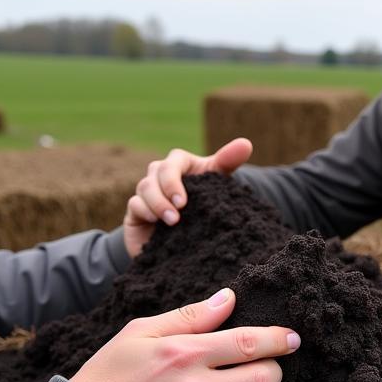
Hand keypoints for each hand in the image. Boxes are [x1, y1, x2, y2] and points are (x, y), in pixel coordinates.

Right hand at [70, 287, 298, 381]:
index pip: (250, 342)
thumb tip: (229, 298)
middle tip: (260, 370)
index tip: (292, 339)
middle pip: (265, 379)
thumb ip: (189, 316)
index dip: (279, 339)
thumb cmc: (107, 377)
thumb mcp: (139, 333)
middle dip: (271, 371)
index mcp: (184, 353)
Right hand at [122, 137, 253, 256]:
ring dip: (157, 203)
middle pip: (156, 170)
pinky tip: (156, 222)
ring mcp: (147, 192)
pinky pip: (135, 204)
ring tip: (172, 221)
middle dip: (167, 189)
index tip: (184, 200)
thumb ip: (228, 163)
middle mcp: (161, 176)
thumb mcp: (216, 183)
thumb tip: (246, 144)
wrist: (190, 237)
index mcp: (180, 166)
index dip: (175, 177)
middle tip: (180, 209)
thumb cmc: (204, 204)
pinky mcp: (137, 211)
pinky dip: (144, 210)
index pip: (173, 161)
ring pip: (144, 187)